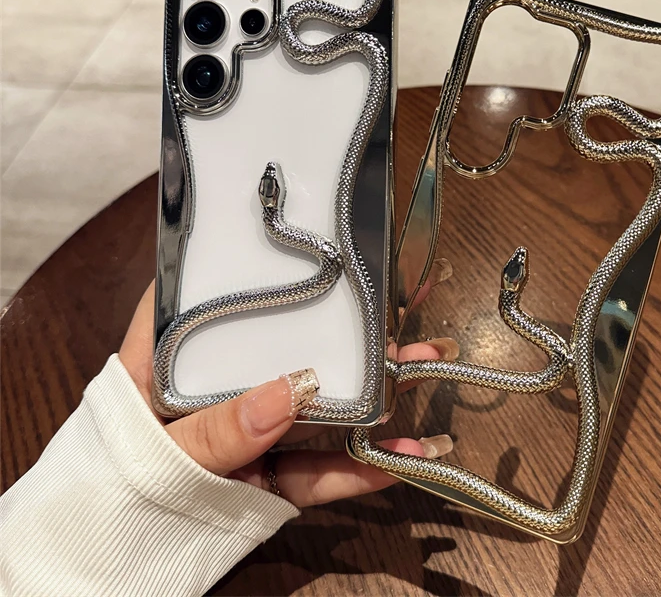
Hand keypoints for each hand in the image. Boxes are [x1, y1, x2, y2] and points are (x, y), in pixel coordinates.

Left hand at [119, 262, 454, 507]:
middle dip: (338, 335)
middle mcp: (211, 390)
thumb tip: (288, 391)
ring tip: (417, 373)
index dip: (242, 264)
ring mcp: (242, 435)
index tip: (298, 244)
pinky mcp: (261, 479)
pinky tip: (396, 460)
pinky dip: (353, 471)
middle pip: (277, 349)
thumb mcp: (151, 458)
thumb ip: (215, 431)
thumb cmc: (101, 500)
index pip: (198, 295)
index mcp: (164, 363)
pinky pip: (312, 471)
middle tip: (389, 317)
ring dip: (366, 399)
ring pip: (308, 409)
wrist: (96, 576)